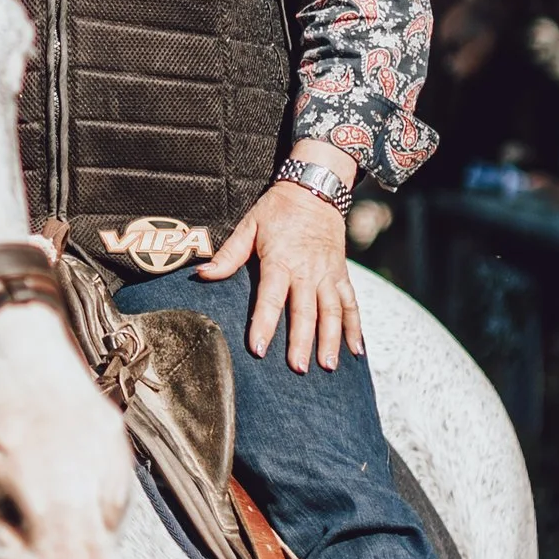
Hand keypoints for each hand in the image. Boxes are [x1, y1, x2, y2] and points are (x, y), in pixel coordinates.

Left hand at [200, 179, 362, 371]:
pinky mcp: (341, 274)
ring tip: (327, 367)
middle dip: (302, 341)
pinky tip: (356, 350)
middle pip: (306, 311)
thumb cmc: (277, 209)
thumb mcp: (248, 225)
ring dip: (331, 340)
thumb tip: (202, 275)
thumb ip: (228, 255)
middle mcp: (308, 271)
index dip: (265, 323)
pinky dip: (355, 327)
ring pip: (332, 311)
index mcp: (281, 260)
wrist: (314, 189)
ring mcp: (328, 274)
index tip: (259, 349)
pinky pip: (351, 303)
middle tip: (298, 368)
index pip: (271, 298)